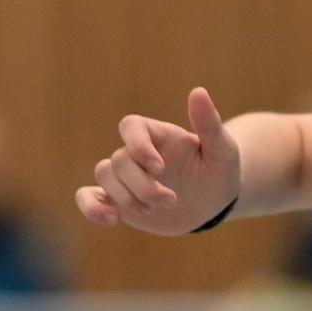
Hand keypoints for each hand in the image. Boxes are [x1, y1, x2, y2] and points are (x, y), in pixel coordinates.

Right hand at [75, 87, 240, 235]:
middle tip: (171, 200)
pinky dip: (91, 208)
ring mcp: (125, 177)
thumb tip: (198, 91)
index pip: (131, 126)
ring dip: (126, 197)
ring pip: (104, 176)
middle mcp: (136, 153)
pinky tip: (112, 219)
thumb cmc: (219, 171)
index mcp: (158, 135)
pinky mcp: (118, 200)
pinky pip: (88, 198)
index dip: (137, 145)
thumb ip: (209, 124)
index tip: (159, 167)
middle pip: (119, 160)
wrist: (214, 204)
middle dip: (142, 185)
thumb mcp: (223, 150)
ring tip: (153, 210)